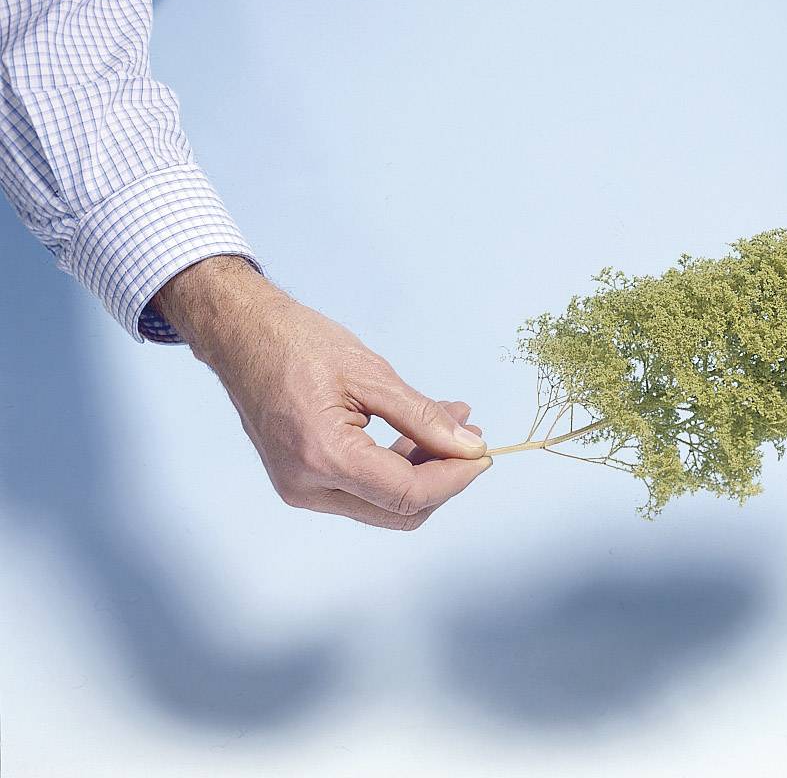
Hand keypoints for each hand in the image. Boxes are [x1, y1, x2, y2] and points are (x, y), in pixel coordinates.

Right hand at [151, 256, 492, 529]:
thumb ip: (424, 417)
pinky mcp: (301, 481)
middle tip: (472, 439)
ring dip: (422, 472)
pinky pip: (361, 490)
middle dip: (443, 479)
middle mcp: (307, 486)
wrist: (243, 337)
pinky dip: (395, 468)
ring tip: (452, 425)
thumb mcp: (371, 374)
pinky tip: (418, 434)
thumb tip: (469, 448)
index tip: (483, 454)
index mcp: (324, 456)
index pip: (407, 493)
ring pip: (382, 505)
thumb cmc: (298, 344)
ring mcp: (300, 489)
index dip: (454, 478)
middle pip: (398, 511)